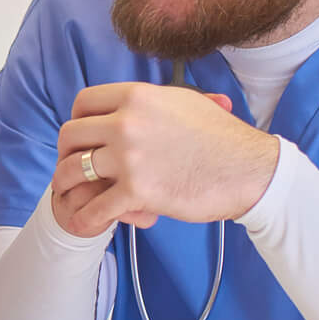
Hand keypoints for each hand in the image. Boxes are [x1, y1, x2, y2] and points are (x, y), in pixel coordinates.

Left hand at [50, 83, 277, 237]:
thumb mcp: (185, 102)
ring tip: (68, 193)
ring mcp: (130, 157)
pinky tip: (83, 222)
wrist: (252, 171)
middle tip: (70, 163)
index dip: (77, 118)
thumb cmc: (223, 138)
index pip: (84, 102)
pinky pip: (96, 207)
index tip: (82, 134)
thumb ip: (151, 101)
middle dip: (66, 152)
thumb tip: (131, 100)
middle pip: (71, 134)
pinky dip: (84, 217)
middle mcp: (126, 122)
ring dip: (66, 184)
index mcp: (137, 96)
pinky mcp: (138, 191)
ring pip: (74, 170)